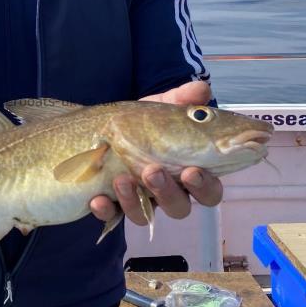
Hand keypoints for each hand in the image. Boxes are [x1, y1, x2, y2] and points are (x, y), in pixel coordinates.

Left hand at [89, 81, 222, 226]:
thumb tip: (201, 89)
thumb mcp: (161, 109)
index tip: (192, 171)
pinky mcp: (113, 205)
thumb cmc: (144, 122)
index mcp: (188, 172)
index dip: (204, 186)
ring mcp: (140, 201)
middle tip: (153, 171)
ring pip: (144, 215)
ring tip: (122, 178)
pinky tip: (97, 199)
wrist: (106, 125)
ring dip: (134, 200)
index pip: (208, 190)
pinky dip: (105, 210)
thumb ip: (181, 100)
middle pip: (179, 208)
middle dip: (168, 193)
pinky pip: (111, 216)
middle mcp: (167, 192)